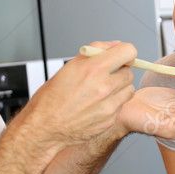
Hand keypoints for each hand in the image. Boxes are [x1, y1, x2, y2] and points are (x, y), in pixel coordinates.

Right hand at [20, 41, 135, 147]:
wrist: (45, 127)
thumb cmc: (52, 98)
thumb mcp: (70, 66)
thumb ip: (95, 52)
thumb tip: (114, 46)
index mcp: (93, 69)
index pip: (128, 52)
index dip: (125, 53)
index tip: (121, 57)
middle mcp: (104, 87)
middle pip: (129, 72)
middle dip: (119, 72)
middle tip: (104, 77)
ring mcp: (109, 106)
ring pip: (128, 90)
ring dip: (119, 88)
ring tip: (100, 92)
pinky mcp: (110, 120)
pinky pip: (121, 106)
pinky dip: (113, 104)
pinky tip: (96, 105)